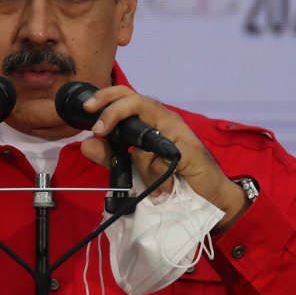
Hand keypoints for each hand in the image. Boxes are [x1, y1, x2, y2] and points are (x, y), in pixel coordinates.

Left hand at [77, 86, 249, 231]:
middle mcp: (165, 119)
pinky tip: (169, 184)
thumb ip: (111, 157)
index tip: (86, 109)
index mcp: (151, 120)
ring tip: (156, 182)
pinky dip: (158, 175)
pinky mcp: (188, 146)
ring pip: (145, 138)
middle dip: (113, 111)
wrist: (209, 197)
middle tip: (99, 129)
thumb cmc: (174, 179)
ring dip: (144, 166)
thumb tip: (86, 144)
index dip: (106, 97)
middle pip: (135, 100)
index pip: (127, 97)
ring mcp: (178, 130)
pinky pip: (160, 158)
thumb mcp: (135, 168)